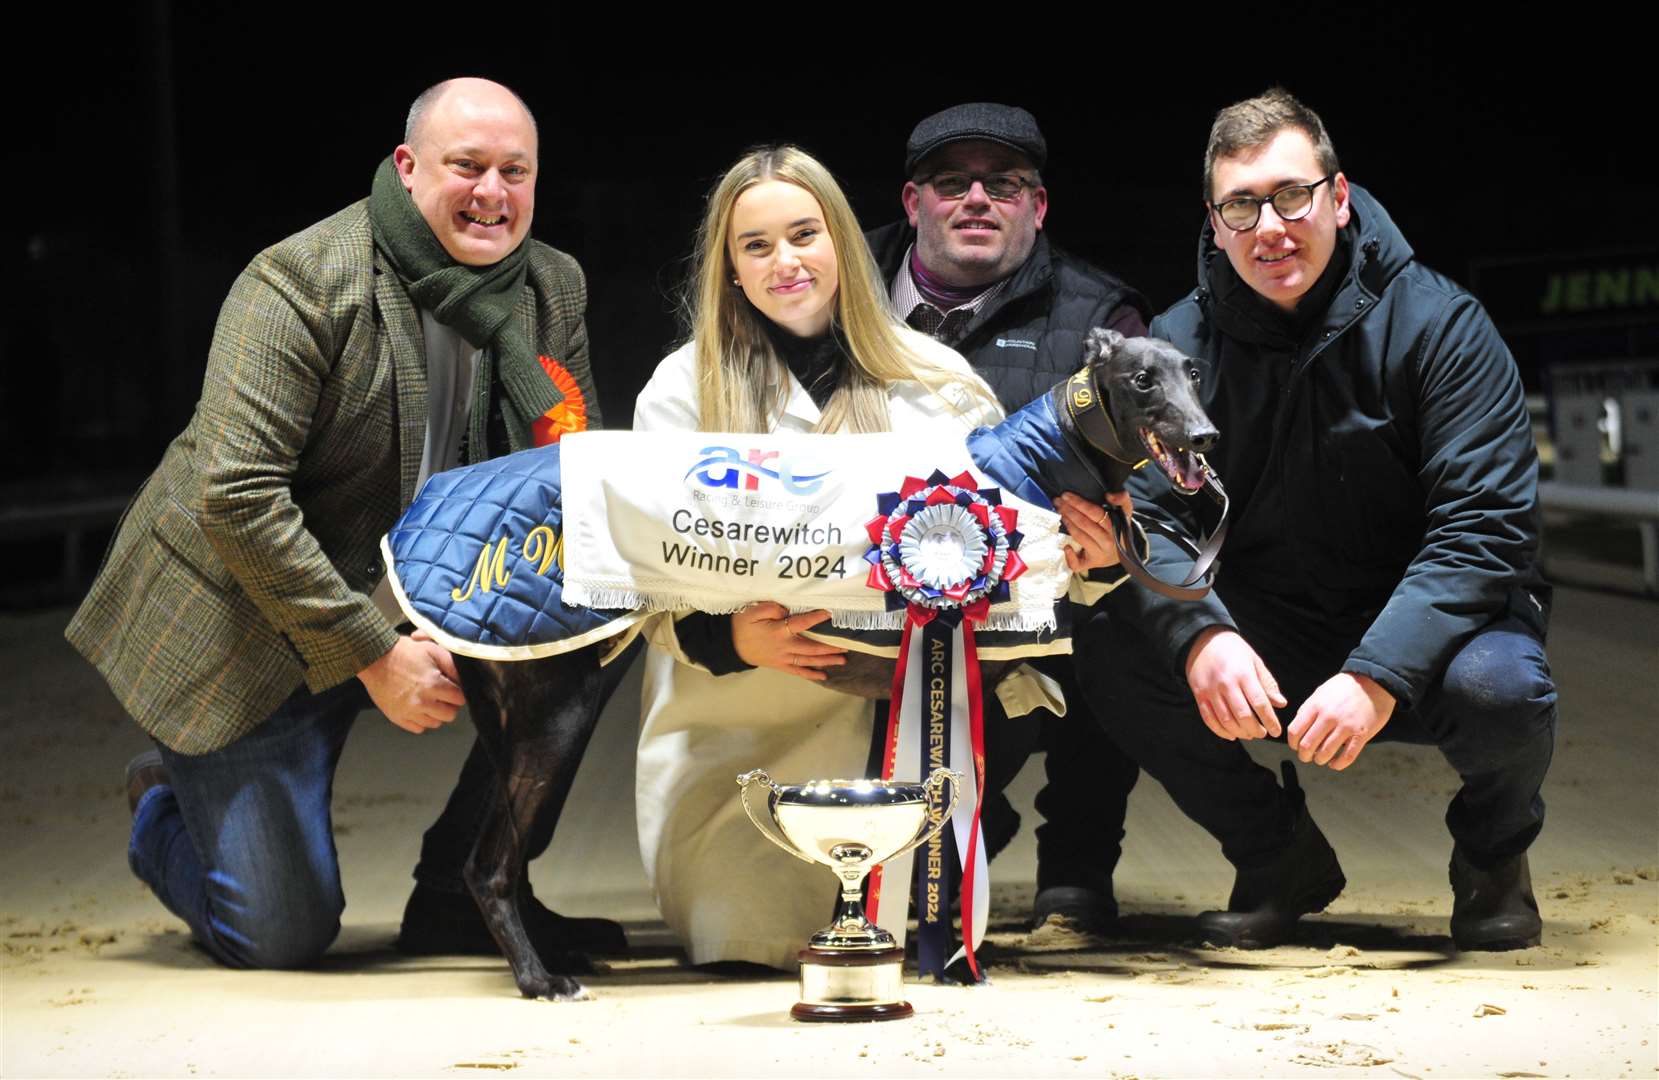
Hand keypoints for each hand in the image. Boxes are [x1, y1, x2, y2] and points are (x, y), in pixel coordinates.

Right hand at [356, 631, 464, 733]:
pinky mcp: (397, 717)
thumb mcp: (432, 649)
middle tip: (442, 695)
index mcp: (433, 684)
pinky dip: (420, 720)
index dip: (458, 693)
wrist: (374, 658)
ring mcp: (409, 711)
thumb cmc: (403, 651)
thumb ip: (451, 665)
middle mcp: (422, 701)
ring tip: (429, 700)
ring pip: (435, 724)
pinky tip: (417, 708)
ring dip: (436, 713)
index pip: (459, 699)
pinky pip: (418, 728)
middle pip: (450, 715)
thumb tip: (462, 679)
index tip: (452, 688)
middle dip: (449, 705)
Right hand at [731, 603, 846, 681]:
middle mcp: (784, 647)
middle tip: (846, 645)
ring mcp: (783, 658)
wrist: (730, 645)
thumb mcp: (752, 611)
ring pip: (808, 660)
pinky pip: (798, 671)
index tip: (829, 613)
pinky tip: (824, 676)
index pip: (800, 624)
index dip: (815, 618)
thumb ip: (770, 608)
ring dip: (826, 660)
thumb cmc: (742, 625)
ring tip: (842, 660)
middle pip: (811, 647)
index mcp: (778, 631)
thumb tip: (786, 610)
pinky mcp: (780, 665)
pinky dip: (811, 674)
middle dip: (829, 647)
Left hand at [1056, 491, 1131, 572]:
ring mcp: (1098, 554)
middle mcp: (1106, 542)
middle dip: (1069, 510)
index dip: (1079, 503)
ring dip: (1067, 523)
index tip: (1066, 495)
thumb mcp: (1125, 514)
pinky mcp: (1089, 565)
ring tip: (1059, 512)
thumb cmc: (1117, 530)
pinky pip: (1077, 564)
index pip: (1095, 513)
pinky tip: (1065, 546)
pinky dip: (1069, 556)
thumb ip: (1122, 500)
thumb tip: (1110, 495)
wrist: (1121, 553)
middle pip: (1084, 524)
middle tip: (1058, 501)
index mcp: (1114, 528)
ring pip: (1079, 537)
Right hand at [1184, 626, 1287, 740]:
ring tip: (1249, 734)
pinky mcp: (1199, 696)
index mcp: (1243, 674)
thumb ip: (1267, 684)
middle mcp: (1226, 683)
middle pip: (1242, 715)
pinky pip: (1209, 719)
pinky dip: (1220, 731)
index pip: (1259, 703)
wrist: (1203, 640)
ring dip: (1240, 732)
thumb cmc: (1233, 650)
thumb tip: (1281, 704)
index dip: (1270, 720)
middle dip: (1255, 729)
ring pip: (1226, 720)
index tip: (1276, 731)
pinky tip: (1231, 734)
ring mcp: (1210, 691)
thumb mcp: (1254, 661)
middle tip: (1262, 733)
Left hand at [1287, 673, 1395, 769]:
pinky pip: (1347, 756)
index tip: (1296, 746)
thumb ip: (1308, 710)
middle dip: (1304, 755)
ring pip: (1325, 753)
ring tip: (1321, 759)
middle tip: (1307, 756)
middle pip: (1307, 745)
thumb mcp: (1320, 693)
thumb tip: (1298, 729)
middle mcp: (1328, 717)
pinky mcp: (1362, 734)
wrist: (1373, 682)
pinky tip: (1334, 763)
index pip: (1295, 731)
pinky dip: (1338, 764)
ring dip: (1320, 760)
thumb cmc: (1344, 688)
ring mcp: (1346, 726)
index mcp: (1315, 706)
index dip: (1293, 743)